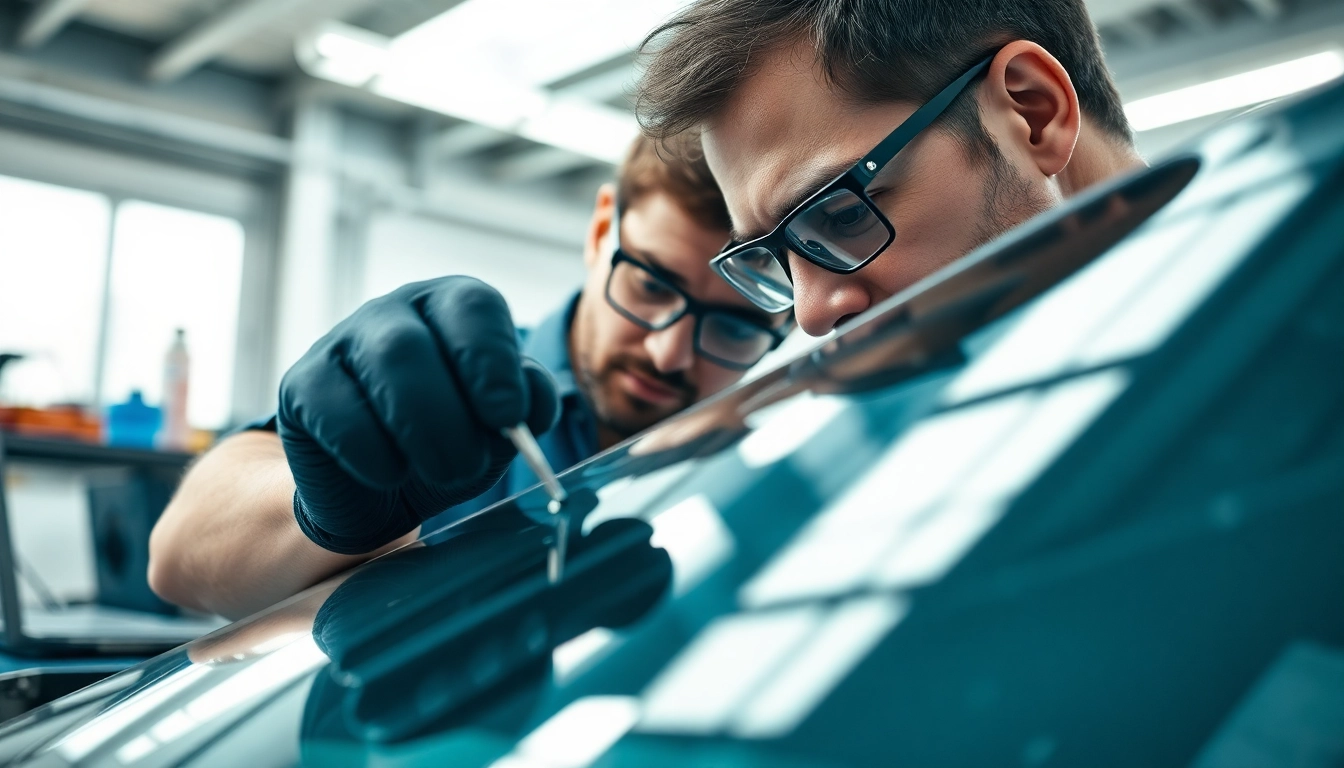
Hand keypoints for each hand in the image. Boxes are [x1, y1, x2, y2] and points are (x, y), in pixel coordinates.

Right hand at [277, 277, 559, 553]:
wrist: (385, 489)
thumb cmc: (451, 441)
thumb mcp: (498, 427)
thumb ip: (524, 406)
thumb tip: (533, 405)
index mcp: (450, 307)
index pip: (473, 307)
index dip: (493, 361)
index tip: (509, 417)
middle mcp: (394, 312)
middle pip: (416, 345)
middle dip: (450, 415)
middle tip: (470, 464)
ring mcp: (341, 343)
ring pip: (382, 368)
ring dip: (421, 432)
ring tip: (445, 473)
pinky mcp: (301, 386)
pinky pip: (337, 414)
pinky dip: (373, 455)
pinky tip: (390, 474)